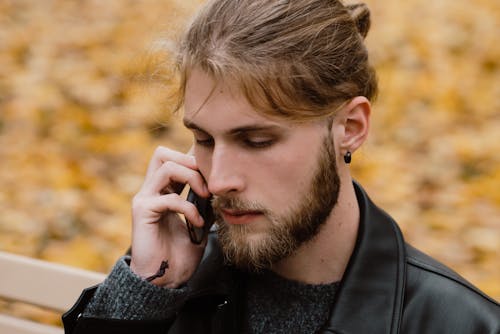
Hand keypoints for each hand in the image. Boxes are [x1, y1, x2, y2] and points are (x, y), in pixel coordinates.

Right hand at [129, 146, 210, 287]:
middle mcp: (151, 190)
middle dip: (189, 161)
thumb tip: (221, 188)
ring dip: (192, 178)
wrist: (165, 278)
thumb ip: (205, 204)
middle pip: (162, 153)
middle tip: (207, 181)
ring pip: (166, 166)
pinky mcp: (143, 211)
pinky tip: (197, 223)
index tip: (214, 173)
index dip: (194, 160)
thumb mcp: (200, 222)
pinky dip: (189, 208)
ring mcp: (145, 199)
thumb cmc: (180, 253)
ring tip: (205, 196)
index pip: (174, 159)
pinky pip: (169, 198)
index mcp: (164, 190)